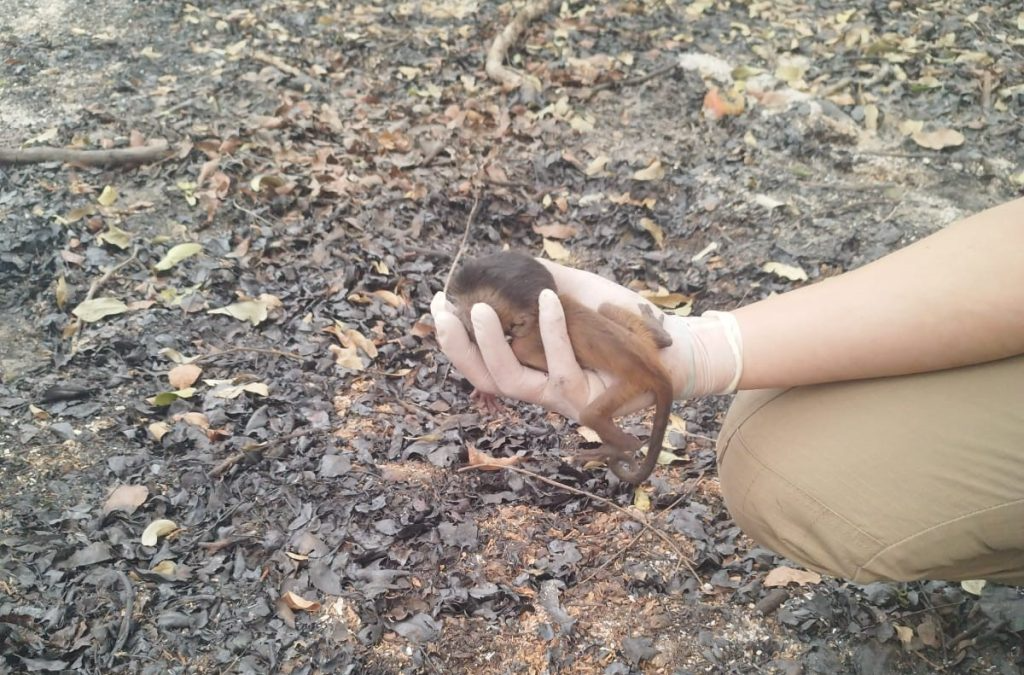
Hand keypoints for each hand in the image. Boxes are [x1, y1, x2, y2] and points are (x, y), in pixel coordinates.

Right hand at [430, 259, 742, 421]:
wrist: (675, 347)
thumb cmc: (623, 323)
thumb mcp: (575, 297)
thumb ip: (540, 285)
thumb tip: (500, 265)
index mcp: (534, 369)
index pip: (482, 364)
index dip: (455, 341)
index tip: (438, 306)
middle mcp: (543, 390)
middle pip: (485, 378)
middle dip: (458, 347)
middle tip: (444, 310)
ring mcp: (564, 400)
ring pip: (512, 382)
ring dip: (491, 344)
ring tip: (481, 308)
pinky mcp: (589, 402)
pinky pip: (560, 368)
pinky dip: (551, 330)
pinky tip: (547, 299)